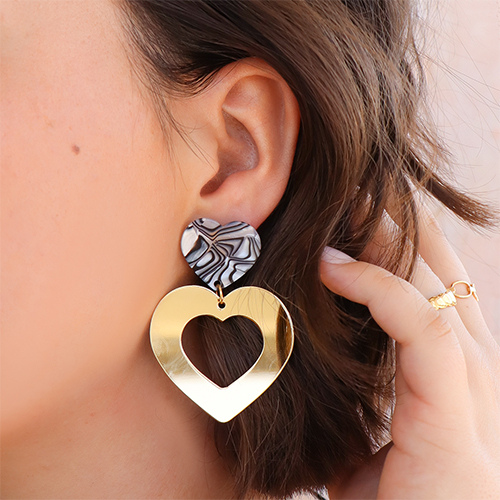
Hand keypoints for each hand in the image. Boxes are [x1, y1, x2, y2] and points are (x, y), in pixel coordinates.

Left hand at [321, 207, 499, 498]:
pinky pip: (424, 327)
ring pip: (439, 287)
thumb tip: (319, 359)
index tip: (358, 211)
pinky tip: (330, 266)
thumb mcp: (366, 433)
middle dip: (403, 224)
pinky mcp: (456, 416)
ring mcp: (475, 392)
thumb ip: (359, 394)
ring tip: (345, 204)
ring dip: (390, 239)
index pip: (439, 289)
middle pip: (446, 273)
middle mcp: (476, 372)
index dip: (403, 242)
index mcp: (456, 375)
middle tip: (356, 186)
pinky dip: (378, 287)